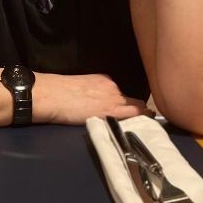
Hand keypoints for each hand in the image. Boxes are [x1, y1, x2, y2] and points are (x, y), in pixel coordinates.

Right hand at [33, 72, 151, 125]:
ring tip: (148, 122)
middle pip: (132, 99)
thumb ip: (95, 92)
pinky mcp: (111, 111)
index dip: (127, 102)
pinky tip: (149, 123)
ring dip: (141, 115)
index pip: (121, 92)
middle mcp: (112, 87)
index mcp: (104, 79)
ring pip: (136, 107)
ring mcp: (113, 98)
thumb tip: (98, 103)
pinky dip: (142, 118)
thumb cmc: (60, 92)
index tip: (130, 108)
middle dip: (137, 108)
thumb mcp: (82, 86)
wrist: (54, 95)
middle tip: (144, 118)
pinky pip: (134, 114)